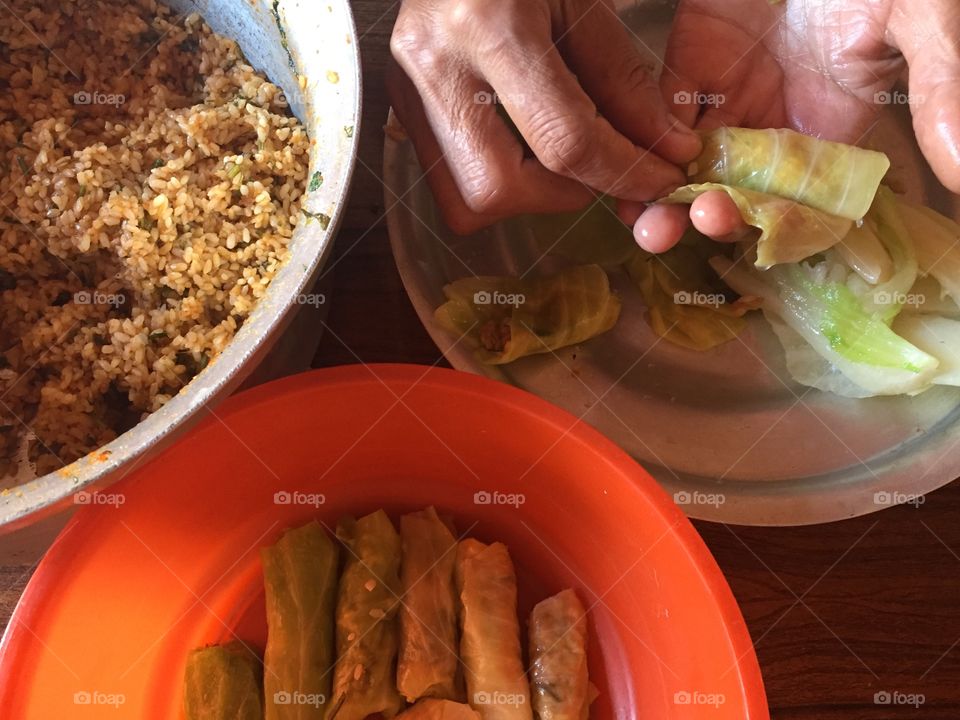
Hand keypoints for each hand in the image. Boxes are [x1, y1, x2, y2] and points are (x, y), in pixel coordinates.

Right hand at [386, 0, 701, 233]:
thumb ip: (621, 79)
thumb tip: (663, 147)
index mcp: (486, 26)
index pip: (562, 140)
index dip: (623, 171)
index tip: (661, 177)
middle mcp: (435, 67)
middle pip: (497, 190)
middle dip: (562, 193)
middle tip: (597, 163)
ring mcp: (407, 91)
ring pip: (464, 200)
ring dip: (525, 195)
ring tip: (556, 152)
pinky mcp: (401, 106)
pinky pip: (449, 181)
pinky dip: (498, 178)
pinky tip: (521, 142)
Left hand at [629, 0, 959, 252]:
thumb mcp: (924, 20)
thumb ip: (941, 89)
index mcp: (836, 134)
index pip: (804, 203)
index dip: (777, 228)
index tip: (751, 232)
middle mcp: (780, 129)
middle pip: (739, 194)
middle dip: (706, 218)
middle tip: (675, 228)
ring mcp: (734, 101)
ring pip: (693, 167)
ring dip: (664, 198)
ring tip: (643, 220)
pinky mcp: (693, 68)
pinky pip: (660, 117)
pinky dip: (641, 142)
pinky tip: (623, 166)